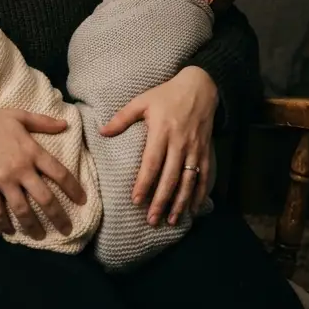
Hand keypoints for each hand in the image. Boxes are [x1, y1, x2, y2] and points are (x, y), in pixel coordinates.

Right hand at [0, 105, 87, 239]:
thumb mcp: (19, 115)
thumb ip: (43, 121)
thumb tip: (65, 124)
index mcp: (32, 151)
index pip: (59, 173)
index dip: (73, 189)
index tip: (83, 201)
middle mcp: (20, 169)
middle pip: (45, 198)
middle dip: (58, 217)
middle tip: (67, 230)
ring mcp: (3, 181)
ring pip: (23, 210)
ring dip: (33, 226)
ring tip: (41, 236)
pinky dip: (4, 224)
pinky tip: (10, 232)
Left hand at [99, 66, 217, 226]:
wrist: (200, 87)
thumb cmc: (166, 94)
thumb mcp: (142, 101)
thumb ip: (122, 117)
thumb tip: (101, 132)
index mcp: (162, 131)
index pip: (152, 162)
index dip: (144, 183)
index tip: (136, 201)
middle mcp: (180, 143)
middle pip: (170, 177)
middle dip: (161, 200)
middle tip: (152, 220)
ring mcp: (195, 149)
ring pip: (189, 180)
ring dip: (181, 202)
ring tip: (171, 220)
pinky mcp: (207, 151)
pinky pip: (206, 176)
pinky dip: (201, 193)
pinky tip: (195, 208)